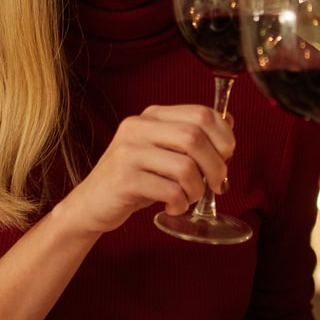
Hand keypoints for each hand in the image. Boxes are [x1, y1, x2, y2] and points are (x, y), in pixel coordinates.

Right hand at [56, 105, 232, 235]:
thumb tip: (228, 121)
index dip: (224, 137)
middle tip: (217, 184)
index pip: (201, 113)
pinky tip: (173, 206)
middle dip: (216, 165)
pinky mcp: (124, 180)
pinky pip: (170, 191)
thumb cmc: (133, 179)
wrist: (91, 204)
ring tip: (189, 198)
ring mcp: (128, 153)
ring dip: (197, 189)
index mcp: (151, 115)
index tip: (226, 157)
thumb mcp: (162, 151)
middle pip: (195, 137)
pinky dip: (180, 203)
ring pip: (185, 167)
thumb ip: (190, 135)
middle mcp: (138, 128)